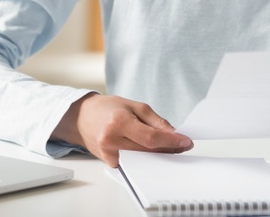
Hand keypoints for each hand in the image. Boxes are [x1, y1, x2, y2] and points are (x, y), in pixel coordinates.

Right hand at [51, 94, 193, 166]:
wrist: (83, 118)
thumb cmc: (108, 109)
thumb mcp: (135, 106)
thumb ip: (156, 121)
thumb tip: (174, 134)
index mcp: (118, 123)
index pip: (151, 138)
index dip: (171, 141)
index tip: (186, 141)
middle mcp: (111, 141)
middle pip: (148, 151)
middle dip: (169, 148)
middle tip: (182, 144)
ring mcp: (109, 155)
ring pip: (143, 159)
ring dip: (160, 154)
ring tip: (170, 146)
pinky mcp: (109, 163)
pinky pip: (135, 162)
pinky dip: (147, 157)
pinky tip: (155, 151)